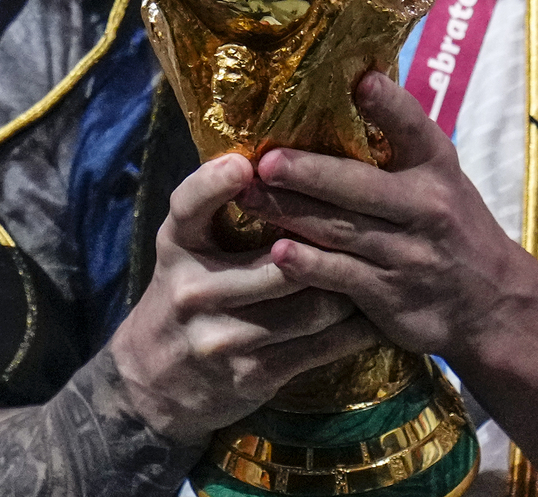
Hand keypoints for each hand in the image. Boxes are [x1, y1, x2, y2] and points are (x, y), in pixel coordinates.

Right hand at [107, 152, 378, 447]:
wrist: (153, 382)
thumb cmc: (188, 292)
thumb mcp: (188, 247)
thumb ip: (219, 208)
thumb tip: (283, 156)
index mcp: (177, 245)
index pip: (188, 206)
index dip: (213, 184)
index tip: (245, 165)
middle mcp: (194, 289)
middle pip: (279, 262)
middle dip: (330, 246)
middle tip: (374, 225)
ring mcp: (222, 337)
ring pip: (309, 307)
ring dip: (349, 288)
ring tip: (383, 268)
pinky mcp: (251, 375)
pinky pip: (318, 348)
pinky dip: (353, 331)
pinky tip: (376, 315)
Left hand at [239, 71, 537, 365]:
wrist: (493, 303)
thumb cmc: (449, 225)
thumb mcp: (439, 177)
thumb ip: (398, 142)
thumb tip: (346, 82)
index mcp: (436, 165)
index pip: (415, 127)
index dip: (389, 104)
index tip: (362, 80)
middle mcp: (427, 206)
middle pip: (360, 186)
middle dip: (309, 172)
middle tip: (264, 160)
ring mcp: (409, 253)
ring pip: (342, 230)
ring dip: (290, 214)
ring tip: (247, 199)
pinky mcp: (392, 296)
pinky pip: (343, 277)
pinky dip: (310, 266)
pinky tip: (278, 255)